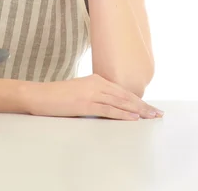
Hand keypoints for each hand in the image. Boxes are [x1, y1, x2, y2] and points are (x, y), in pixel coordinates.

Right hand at [24, 74, 163, 120]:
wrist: (38, 95)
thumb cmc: (57, 96)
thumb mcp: (79, 91)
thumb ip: (95, 95)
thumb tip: (110, 106)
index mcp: (96, 79)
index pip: (122, 90)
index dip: (138, 100)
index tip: (151, 107)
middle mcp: (96, 84)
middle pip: (125, 96)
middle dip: (144, 105)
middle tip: (158, 114)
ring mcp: (91, 93)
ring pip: (120, 102)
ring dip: (138, 110)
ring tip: (151, 117)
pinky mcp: (85, 104)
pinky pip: (109, 110)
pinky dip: (123, 114)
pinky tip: (134, 118)